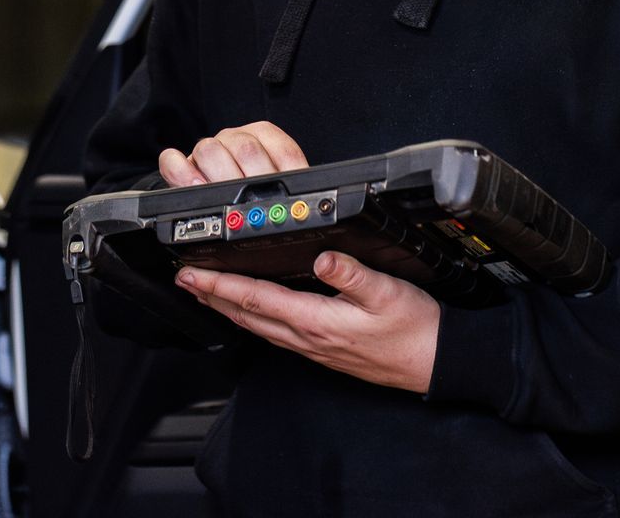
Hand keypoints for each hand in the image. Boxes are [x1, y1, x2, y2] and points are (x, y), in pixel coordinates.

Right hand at [159, 121, 306, 185]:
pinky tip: (194, 188)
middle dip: (251, 181)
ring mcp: (209, 149)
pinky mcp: (183, 164)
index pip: (283, 149)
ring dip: (218, 177)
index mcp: (266, 137)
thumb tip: (313, 194)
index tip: (290, 199)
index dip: (289, 175)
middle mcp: (236, 139)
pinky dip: (182, 175)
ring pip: (210, 149)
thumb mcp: (279, 186)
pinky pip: (173, 160)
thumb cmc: (254, 190)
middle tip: (253, 205)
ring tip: (224, 198)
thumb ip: (295, 185)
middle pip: (246, 149)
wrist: (221, 189)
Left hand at [176, 251, 440, 393]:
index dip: (219, 285)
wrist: (435, 363)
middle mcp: (308, 339)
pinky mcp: (324, 350)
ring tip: (207, 295)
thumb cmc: (415, 330)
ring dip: (228, 309)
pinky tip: (253, 313)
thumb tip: (322, 256)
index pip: (256, 299)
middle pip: (247, 316)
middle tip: (184, 281)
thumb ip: (352, 273)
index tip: (192, 274)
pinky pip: (276, 334)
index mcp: (317, 321)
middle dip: (212, 297)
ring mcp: (314, 348)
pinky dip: (254, 319)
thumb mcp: (387, 292)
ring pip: (258, 327)